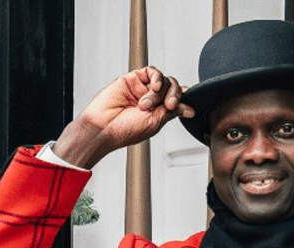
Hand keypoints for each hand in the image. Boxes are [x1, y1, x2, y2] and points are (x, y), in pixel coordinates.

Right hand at [53, 66, 195, 168]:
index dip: (184, 101)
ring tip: (147, 105)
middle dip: (175, 96)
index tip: (189, 109)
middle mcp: (151, 99)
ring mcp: (142, 89)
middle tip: (169, 105)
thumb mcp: (156, 123)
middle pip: (173, 88)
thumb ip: (172, 111)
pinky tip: (154, 88)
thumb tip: (189, 108)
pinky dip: (157, 78)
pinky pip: (152, 72)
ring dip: (161, 92)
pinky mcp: (133, 79)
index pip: (177, 100)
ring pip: (164, 80)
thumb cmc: (125, 130)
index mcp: (158, 112)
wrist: (103, 127)